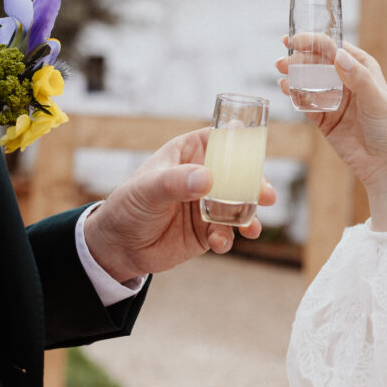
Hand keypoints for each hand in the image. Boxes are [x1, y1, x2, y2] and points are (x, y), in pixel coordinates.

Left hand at [83, 128, 276, 281]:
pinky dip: (228, 238)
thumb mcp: (147, 189)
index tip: (257, 150)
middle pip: (240, 173)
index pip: (220, 138)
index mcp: (189, 153)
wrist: (119, 247)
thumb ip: (175, 182)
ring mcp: (208, 204)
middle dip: (257, 184)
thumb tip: (207, 179)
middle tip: (267, 196)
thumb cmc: (128, 206)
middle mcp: (203, 175)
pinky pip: (227, 232)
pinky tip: (218, 243)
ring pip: (240, 205)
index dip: (241, 141)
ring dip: (250, 216)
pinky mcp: (208, 230)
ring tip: (251, 228)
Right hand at [276, 38, 386, 229]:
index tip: (296, 40)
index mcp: (361, 68)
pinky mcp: (322, 118)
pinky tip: (286, 89)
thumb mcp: (375, 99)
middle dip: (299, 58)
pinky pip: (305, 103)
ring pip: (308, 81)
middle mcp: (345, 80)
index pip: (334, 49)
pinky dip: (294, 95)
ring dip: (294, 75)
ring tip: (282, 71)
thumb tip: (338, 56)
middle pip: (317, 63)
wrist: (384, 163)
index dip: (314, 41)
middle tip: (284, 60)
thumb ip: (357, 77)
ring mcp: (332, 99)